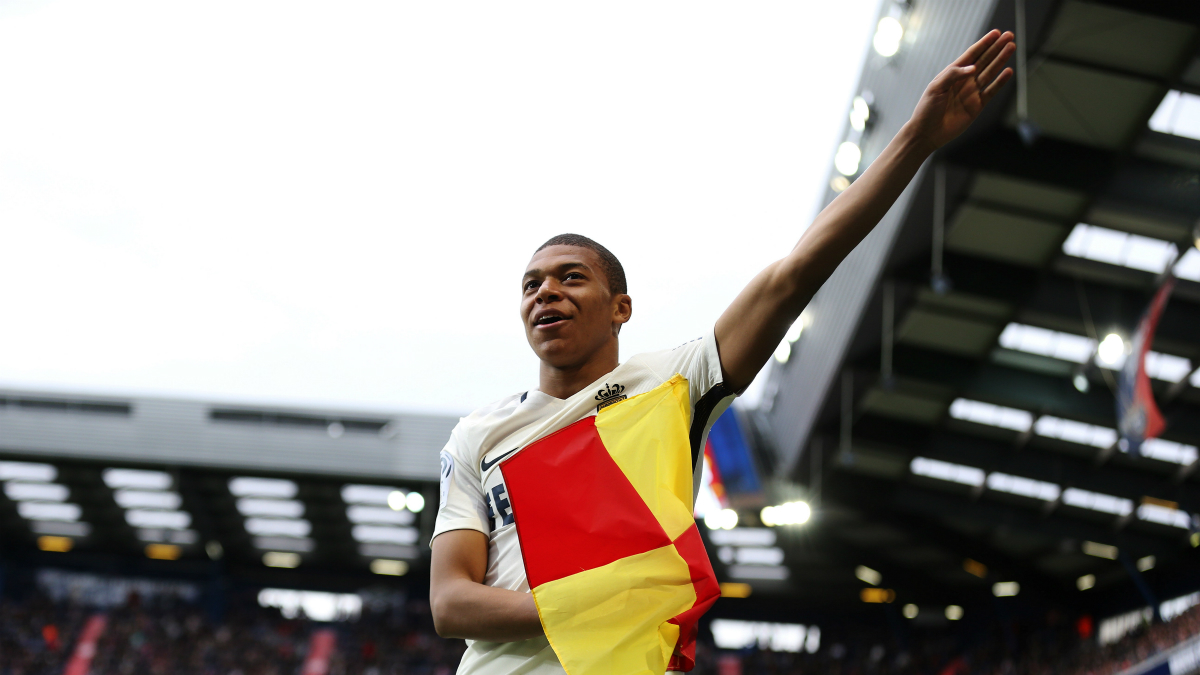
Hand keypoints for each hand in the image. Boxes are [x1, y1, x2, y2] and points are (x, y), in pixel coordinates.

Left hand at [906, 30, 1014, 150]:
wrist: (927, 133)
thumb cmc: (927, 109)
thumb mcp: (936, 88)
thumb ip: (953, 75)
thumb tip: (972, 68)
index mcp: (952, 73)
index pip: (972, 54)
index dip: (984, 43)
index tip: (996, 33)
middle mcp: (964, 80)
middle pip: (984, 60)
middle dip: (996, 48)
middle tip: (1009, 36)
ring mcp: (972, 92)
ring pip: (990, 72)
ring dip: (1001, 60)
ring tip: (1011, 47)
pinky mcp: (977, 106)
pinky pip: (991, 91)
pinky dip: (1000, 82)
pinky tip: (1008, 71)